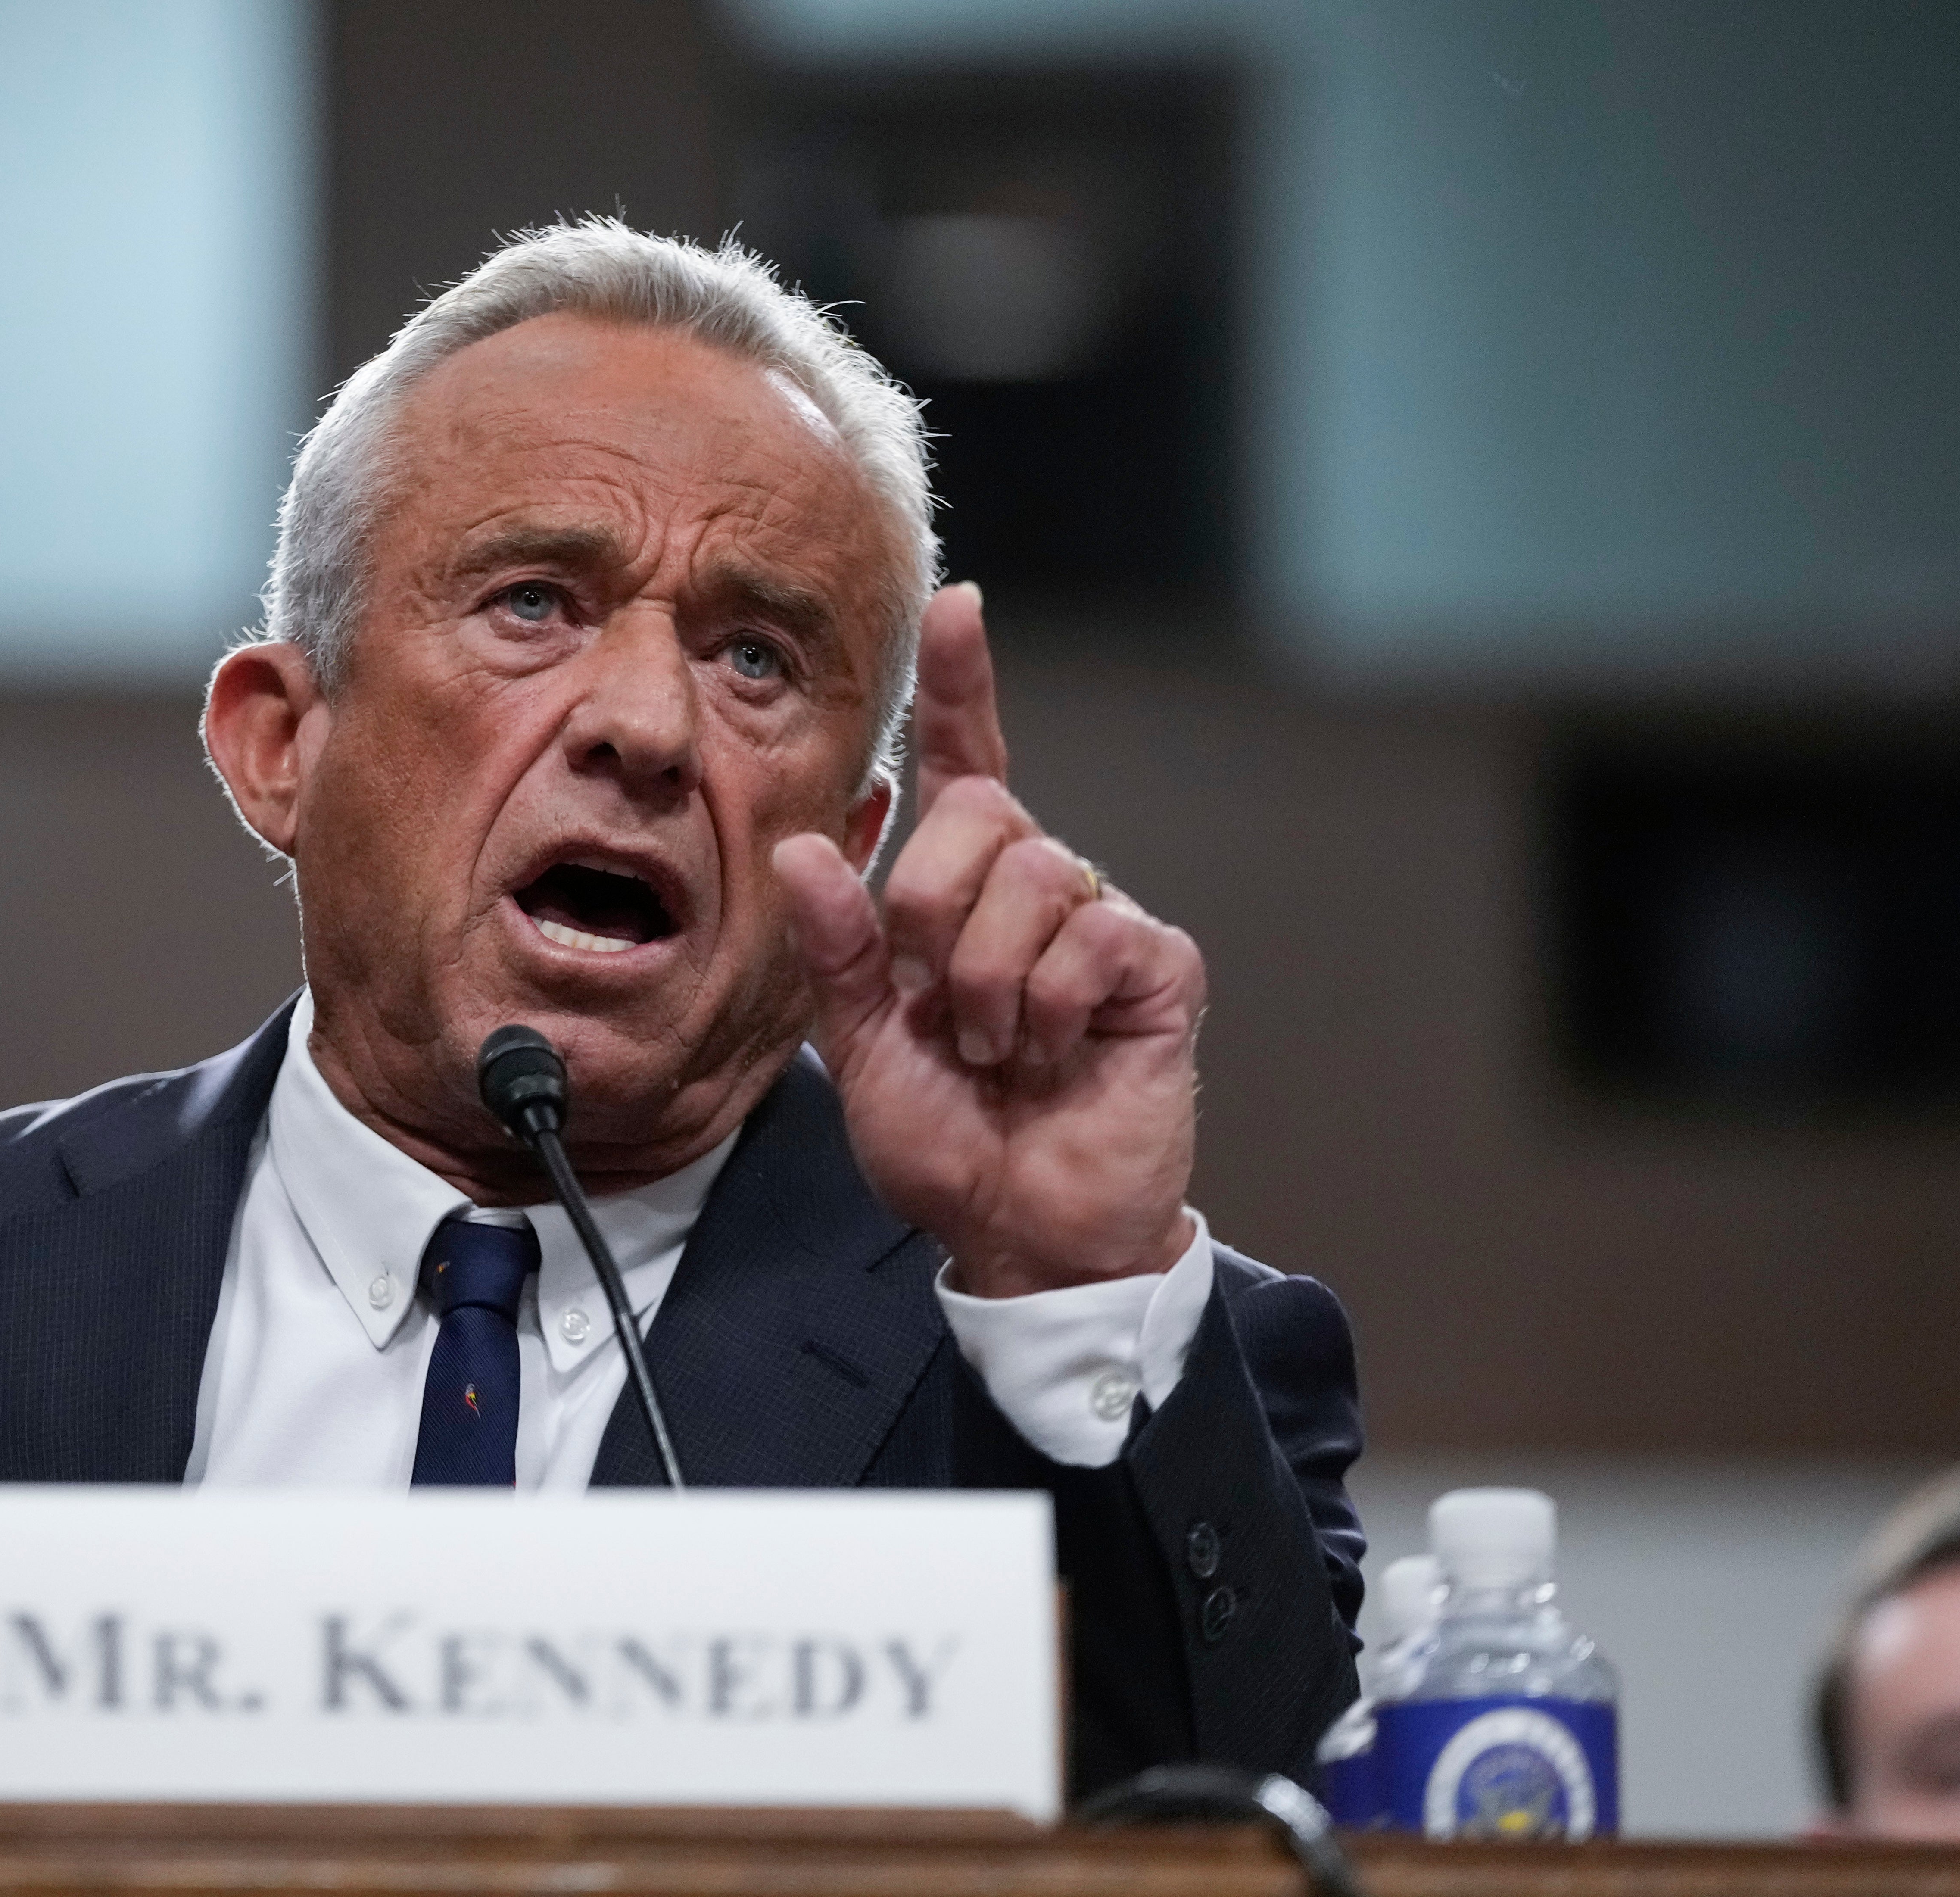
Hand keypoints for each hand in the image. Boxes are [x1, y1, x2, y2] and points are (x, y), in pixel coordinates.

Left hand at [772, 584, 1202, 1296]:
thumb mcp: (859, 1047)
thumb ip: (834, 949)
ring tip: (998, 1049)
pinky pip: (1088, 938)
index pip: (966, 764)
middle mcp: (1035, 884)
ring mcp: (1099, 919)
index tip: (960, 605)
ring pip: (1030, 879)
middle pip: (976, 820)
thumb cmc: (947, 1137)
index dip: (965, 683)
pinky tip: (1052, 1055)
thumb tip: (805, 846)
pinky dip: (1047, 1010)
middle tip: (942, 1016)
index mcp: (960, 893)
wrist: (1021, 1228)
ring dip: (987, 986)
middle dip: (931, 921)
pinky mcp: (1154, 963)